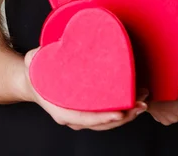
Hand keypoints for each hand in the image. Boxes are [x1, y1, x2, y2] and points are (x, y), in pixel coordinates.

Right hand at [23, 48, 148, 130]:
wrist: (34, 81)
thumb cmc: (36, 72)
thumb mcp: (32, 62)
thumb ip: (34, 58)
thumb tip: (38, 54)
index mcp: (60, 109)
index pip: (84, 118)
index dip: (102, 118)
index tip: (119, 113)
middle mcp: (73, 116)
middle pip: (102, 123)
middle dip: (124, 116)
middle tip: (141, 103)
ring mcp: (83, 114)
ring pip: (108, 120)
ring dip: (128, 112)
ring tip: (145, 99)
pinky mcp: (91, 108)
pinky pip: (109, 112)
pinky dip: (124, 107)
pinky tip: (137, 97)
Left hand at [147, 49, 177, 125]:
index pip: (152, 102)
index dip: (143, 88)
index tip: (141, 72)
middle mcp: (172, 114)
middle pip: (145, 102)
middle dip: (142, 84)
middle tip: (146, 64)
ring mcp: (166, 114)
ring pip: (145, 101)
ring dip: (144, 85)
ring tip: (154, 69)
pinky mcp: (163, 109)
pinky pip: (148, 99)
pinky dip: (148, 87)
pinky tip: (155, 75)